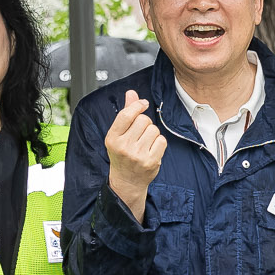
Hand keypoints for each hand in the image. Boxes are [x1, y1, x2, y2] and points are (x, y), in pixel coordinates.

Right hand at [105, 89, 166, 221]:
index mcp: (112, 138)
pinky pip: (162, 141)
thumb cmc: (122, 155)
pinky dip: (159, 143)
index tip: (143, 104)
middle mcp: (124, 146)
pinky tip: (152, 150)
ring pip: (154, 129)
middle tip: (140, 134)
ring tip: (145, 143)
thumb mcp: (118, 134)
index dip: (137, 105)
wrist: (127, 181)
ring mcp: (137, 155)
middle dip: (145, 123)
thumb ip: (126, 113)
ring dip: (153, 134)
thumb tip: (132, 93)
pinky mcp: (150, 161)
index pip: (126, 115)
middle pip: (144, 120)